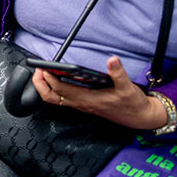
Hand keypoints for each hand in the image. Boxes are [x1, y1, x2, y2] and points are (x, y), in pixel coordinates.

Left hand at [31, 56, 166, 129]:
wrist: (139, 117)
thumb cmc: (132, 103)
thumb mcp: (127, 87)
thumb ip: (118, 73)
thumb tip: (112, 60)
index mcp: (88, 99)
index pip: (62, 89)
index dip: (50, 78)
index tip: (44, 67)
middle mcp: (81, 104)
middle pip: (52, 97)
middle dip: (40, 84)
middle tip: (37, 70)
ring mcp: (81, 105)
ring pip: (55, 99)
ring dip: (45, 87)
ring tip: (42, 73)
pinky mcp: (84, 104)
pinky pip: (62, 99)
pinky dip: (54, 89)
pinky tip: (56, 79)